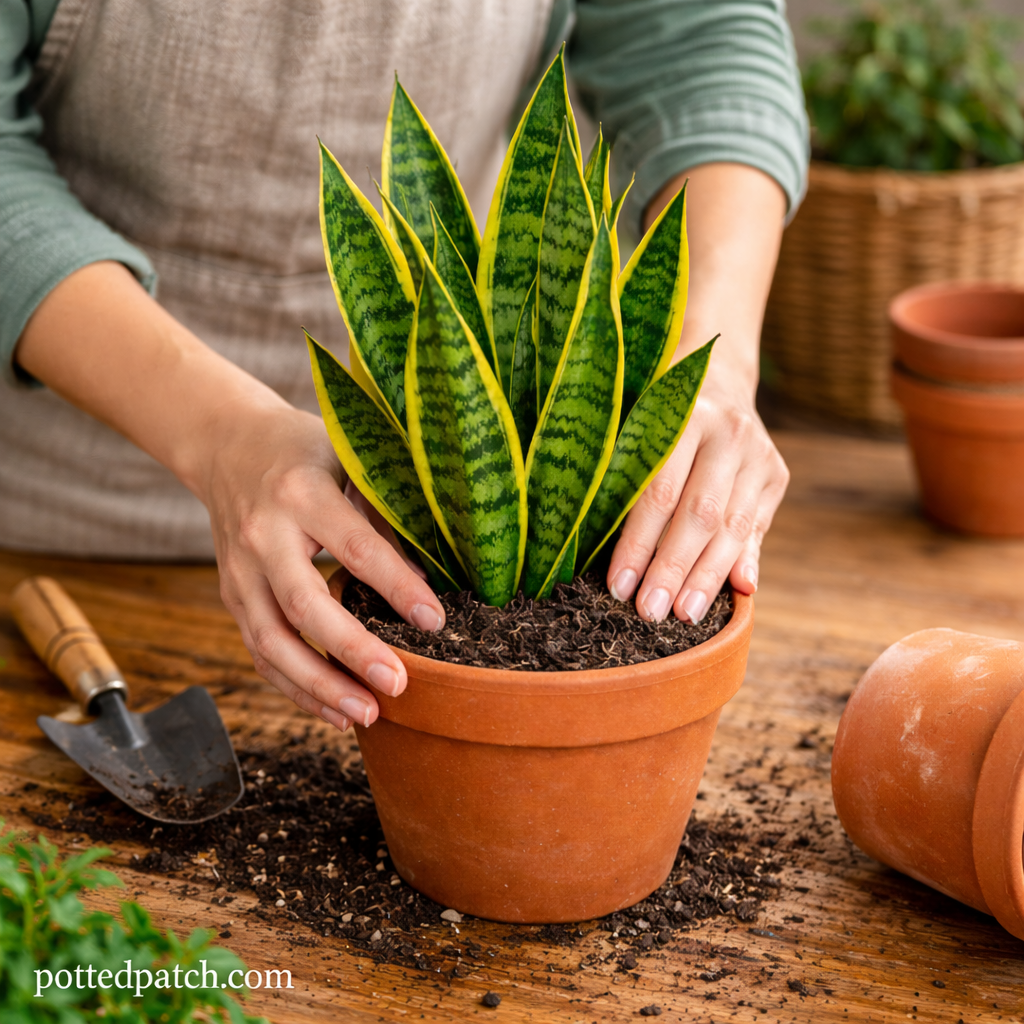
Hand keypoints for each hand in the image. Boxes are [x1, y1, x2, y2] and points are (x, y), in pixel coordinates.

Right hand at [200, 403, 445, 730]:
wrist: (225, 446)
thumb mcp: (348, 460)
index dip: (396, 587)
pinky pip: (260, 651)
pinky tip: (334, 710)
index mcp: (300, 493)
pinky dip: (295, 686)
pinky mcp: (232, 596)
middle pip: (305, 606)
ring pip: (273, 642)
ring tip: (368, 714)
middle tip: (399, 684)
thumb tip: (426, 579)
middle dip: (352, 651)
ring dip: (319, 686)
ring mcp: (240, 571)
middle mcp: (262, 536)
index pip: (354, 548)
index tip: (435, 621)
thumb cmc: (303, 451)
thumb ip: (382, 514)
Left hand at [605, 356, 787, 621]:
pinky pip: (757, 528)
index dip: (637, 545)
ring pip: (733, 527)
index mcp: (681, 416)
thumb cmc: (654, 417)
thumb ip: (627, 481)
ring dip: (708, 577)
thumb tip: (618, 551)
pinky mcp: (777, 473)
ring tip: (685, 615)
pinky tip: (738, 594)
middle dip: (673, 570)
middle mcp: (727, 432)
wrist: (716, 377)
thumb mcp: (634, 431)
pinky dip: (744, 562)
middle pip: (699, 515)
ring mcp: (758, 453)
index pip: (657, 493)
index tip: (619, 588)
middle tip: (651, 613)